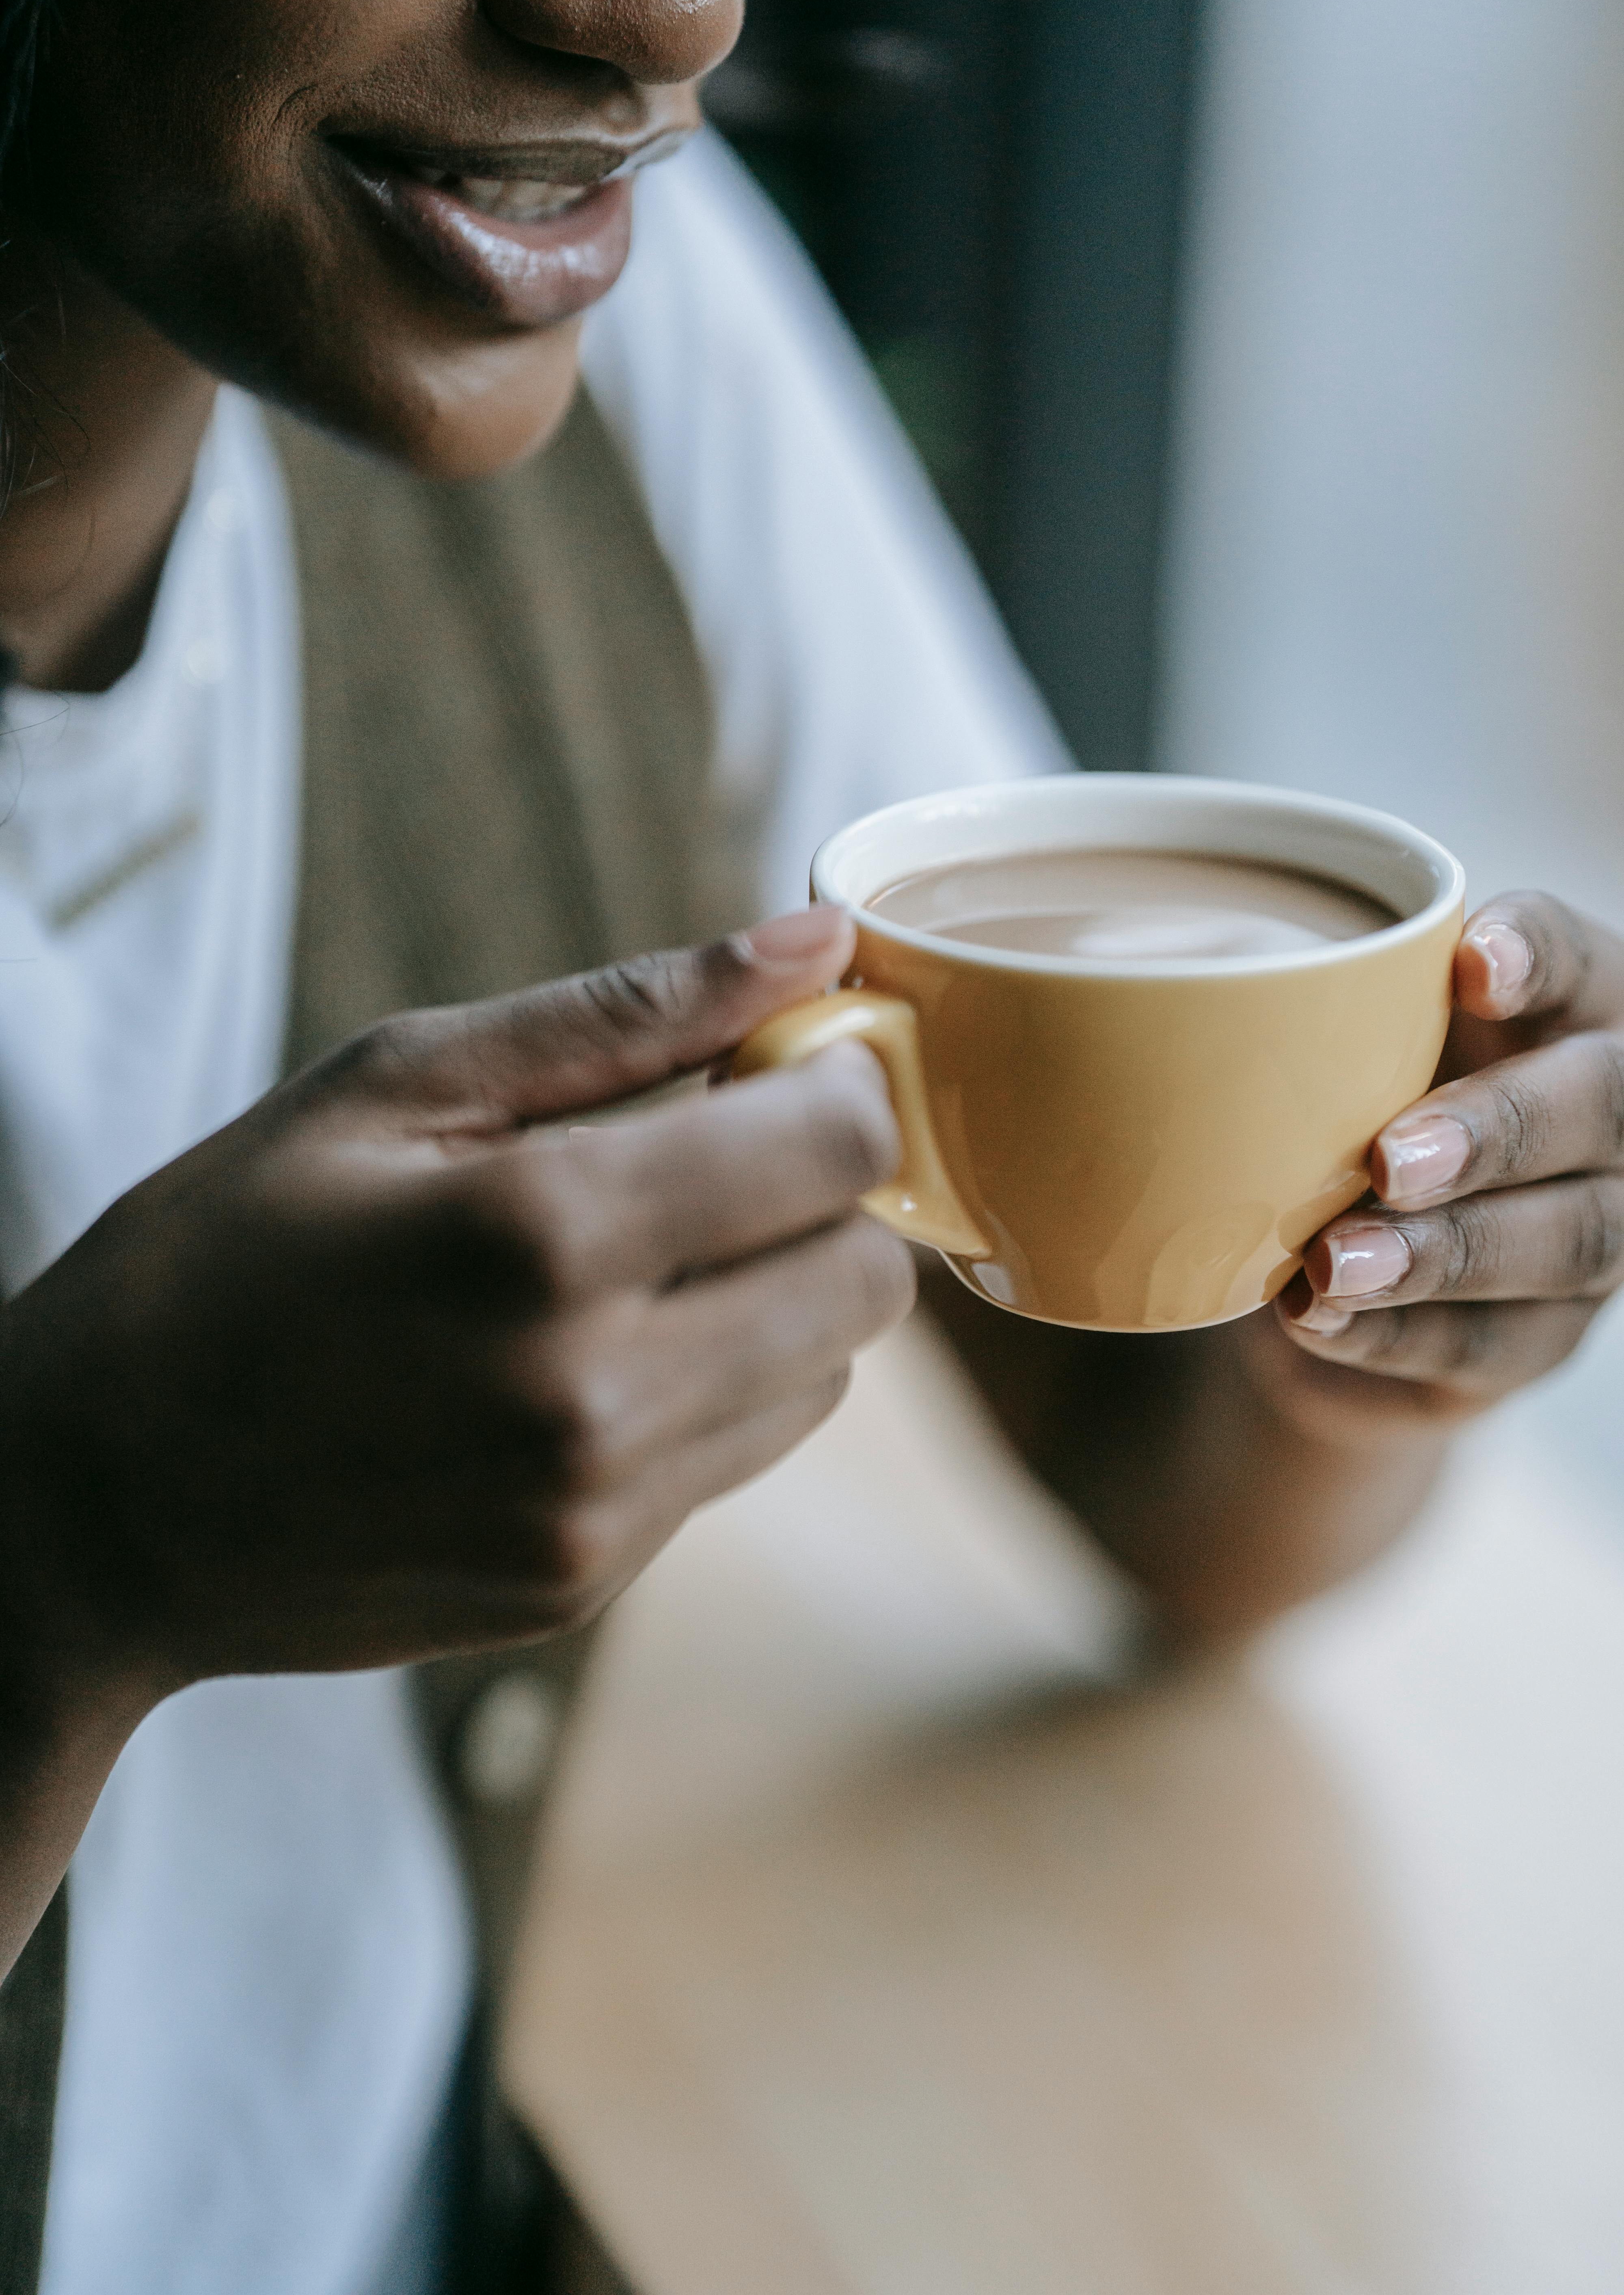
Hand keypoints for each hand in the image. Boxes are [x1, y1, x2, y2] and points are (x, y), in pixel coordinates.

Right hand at [0, 907, 913, 1719]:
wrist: (93, 1498)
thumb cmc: (228, 1251)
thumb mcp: (399, 1082)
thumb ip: (630, 1010)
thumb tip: (816, 940)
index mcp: (547, 1232)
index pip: (843, 1149)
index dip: (845, 1084)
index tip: (788, 1060)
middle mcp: (596, 1391)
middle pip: (870, 1277)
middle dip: (829, 1196)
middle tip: (725, 1151)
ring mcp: (598, 1509)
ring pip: (827, 1375)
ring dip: (778, 1295)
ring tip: (646, 1255)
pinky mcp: (589, 1580)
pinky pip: (740, 1456)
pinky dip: (711, 1385)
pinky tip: (589, 1350)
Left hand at [1272, 891, 1623, 1423]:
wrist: (1338, 1254)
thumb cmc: (1344, 1096)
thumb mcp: (1338, 1038)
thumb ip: (1316, 1004)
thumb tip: (1212, 976)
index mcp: (1572, 1011)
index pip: (1579, 966)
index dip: (1539, 956)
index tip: (1470, 965)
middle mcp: (1607, 1121)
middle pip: (1596, 1112)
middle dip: (1494, 1133)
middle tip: (1388, 1158)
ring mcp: (1592, 1231)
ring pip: (1560, 1242)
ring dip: (1440, 1255)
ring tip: (1334, 1261)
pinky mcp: (1541, 1337)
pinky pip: (1486, 1345)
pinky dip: (1393, 1335)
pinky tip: (1314, 1318)